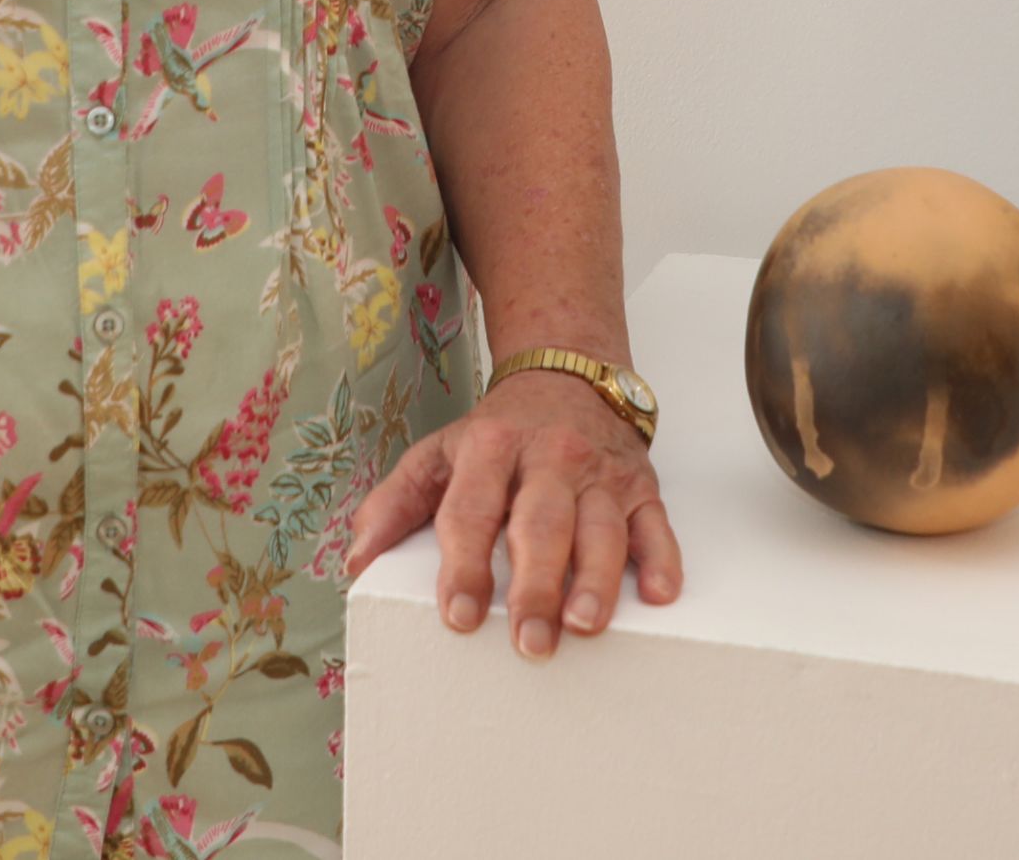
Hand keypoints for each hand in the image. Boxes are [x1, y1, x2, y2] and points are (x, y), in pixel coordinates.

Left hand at [343, 367, 683, 659]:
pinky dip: (662, 558)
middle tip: (529, 642)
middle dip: (535, 586)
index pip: (472, 511)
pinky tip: (659, 593)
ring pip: (601, 528)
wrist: (567, 376)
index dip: (464, 565)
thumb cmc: (498, 436)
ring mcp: (598, 474)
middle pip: (541, 525)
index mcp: (489, 450)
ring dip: (596, 579)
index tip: (459, 616)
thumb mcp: (437, 455)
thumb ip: (394, 505)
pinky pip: (656, 523)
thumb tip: (357, 562)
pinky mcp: (641, 487)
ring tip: (585, 626)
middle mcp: (547, 459)